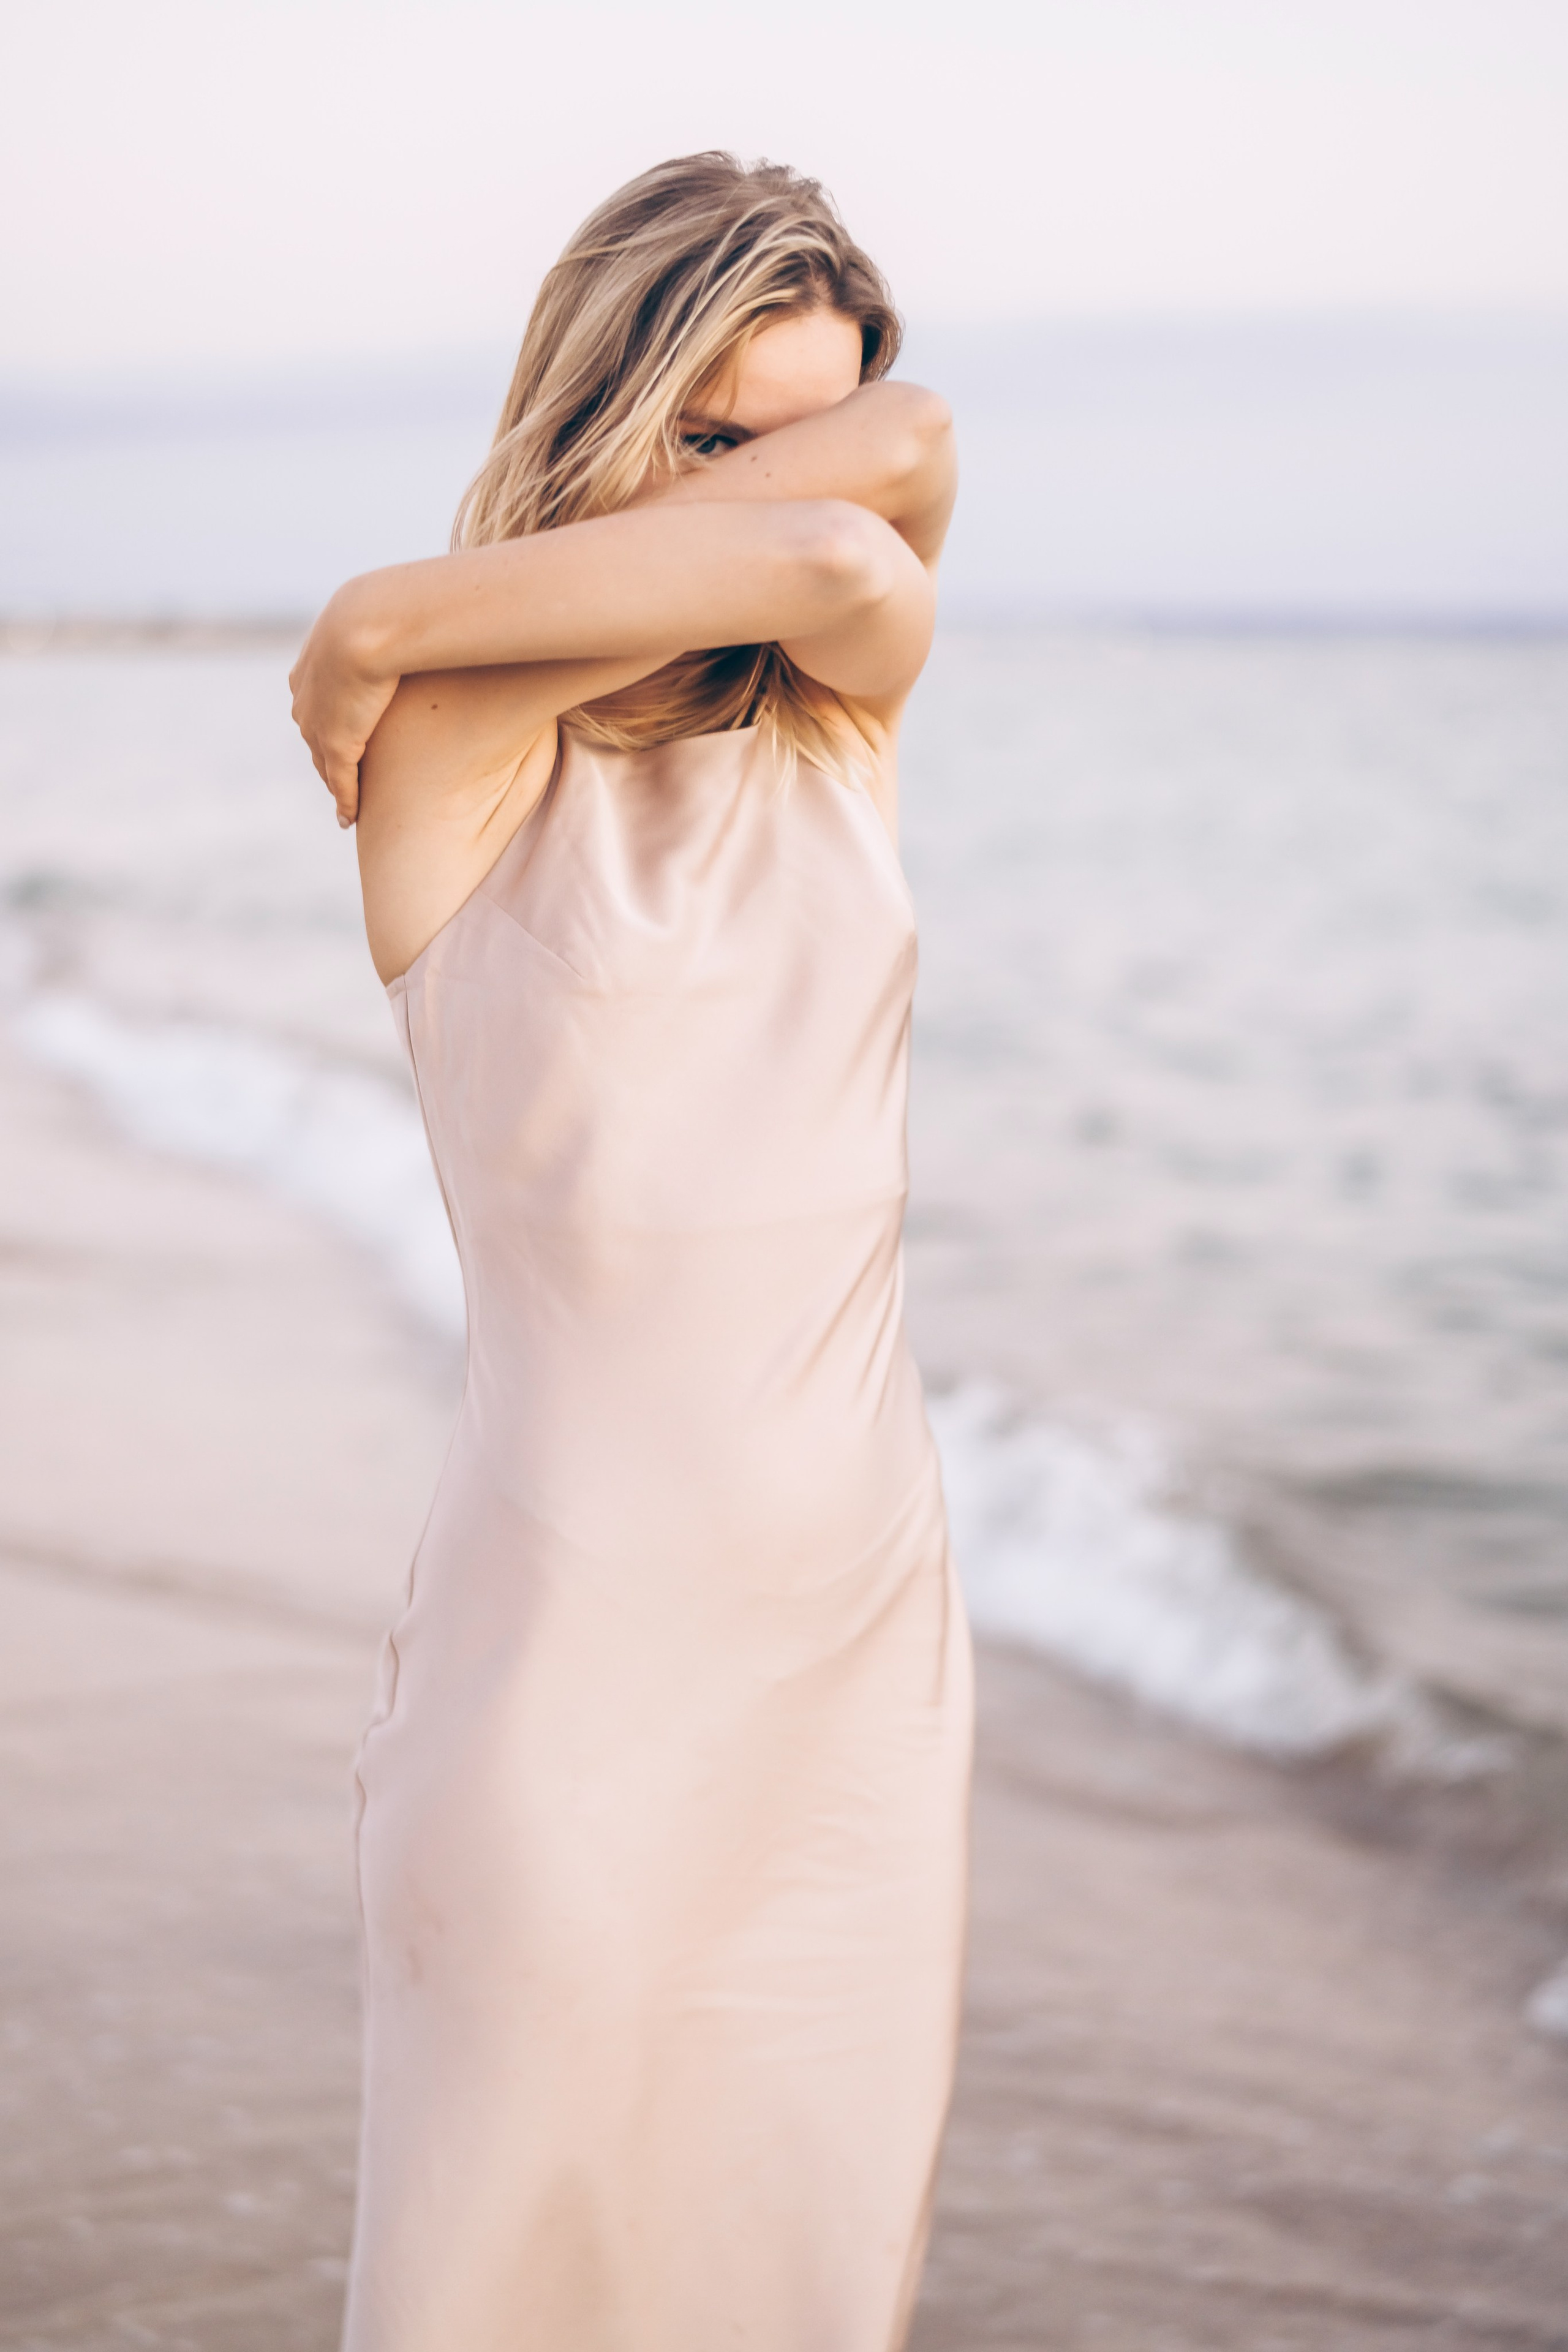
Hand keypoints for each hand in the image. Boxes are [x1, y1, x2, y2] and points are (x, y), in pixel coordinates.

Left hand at [288, 588, 400, 826]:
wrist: (372, 620)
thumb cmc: (388, 608)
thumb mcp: (385, 615)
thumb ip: (398, 626)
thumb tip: (427, 616)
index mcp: (311, 666)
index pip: (317, 705)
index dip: (329, 723)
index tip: (344, 738)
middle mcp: (306, 698)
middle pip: (315, 739)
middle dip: (326, 759)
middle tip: (343, 780)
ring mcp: (318, 723)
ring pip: (324, 764)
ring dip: (335, 784)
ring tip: (347, 803)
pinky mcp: (337, 744)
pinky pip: (339, 782)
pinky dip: (345, 801)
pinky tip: (351, 818)